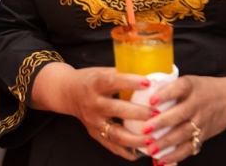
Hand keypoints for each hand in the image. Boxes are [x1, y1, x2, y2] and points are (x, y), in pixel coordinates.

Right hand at [31, 63, 151, 160]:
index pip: (112, 82)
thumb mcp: (102, 72)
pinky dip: (127, 151)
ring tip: (153, 138)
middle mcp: (92, 104)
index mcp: (94, 84)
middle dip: (139, 113)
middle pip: (116, 109)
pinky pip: (111, 147)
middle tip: (158, 114)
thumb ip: (122, 74)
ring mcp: (93, 122)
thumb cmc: (90, 80)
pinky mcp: (94, 134)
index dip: (130, 82)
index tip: (148, 83)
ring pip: (115, 133)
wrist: (67, 92)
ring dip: (136, 138)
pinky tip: (141, 152)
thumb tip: (150, 75)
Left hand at [140, 75, 225, 162]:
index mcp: (190, 86)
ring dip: (166, 142)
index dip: (165, 94)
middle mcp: (196, 104)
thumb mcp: (190, 81)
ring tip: (151, 148)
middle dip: (161, 123)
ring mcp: (201, 121)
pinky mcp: (204, 134)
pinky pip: (190, 147)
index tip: (151, 100)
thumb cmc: (204, 88)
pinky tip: (163, 160)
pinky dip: (177, 155)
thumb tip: (143, 92)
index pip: (178, 88)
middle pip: (179, 114)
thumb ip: (171, 87)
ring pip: (183, 133)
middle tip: (145, 130)